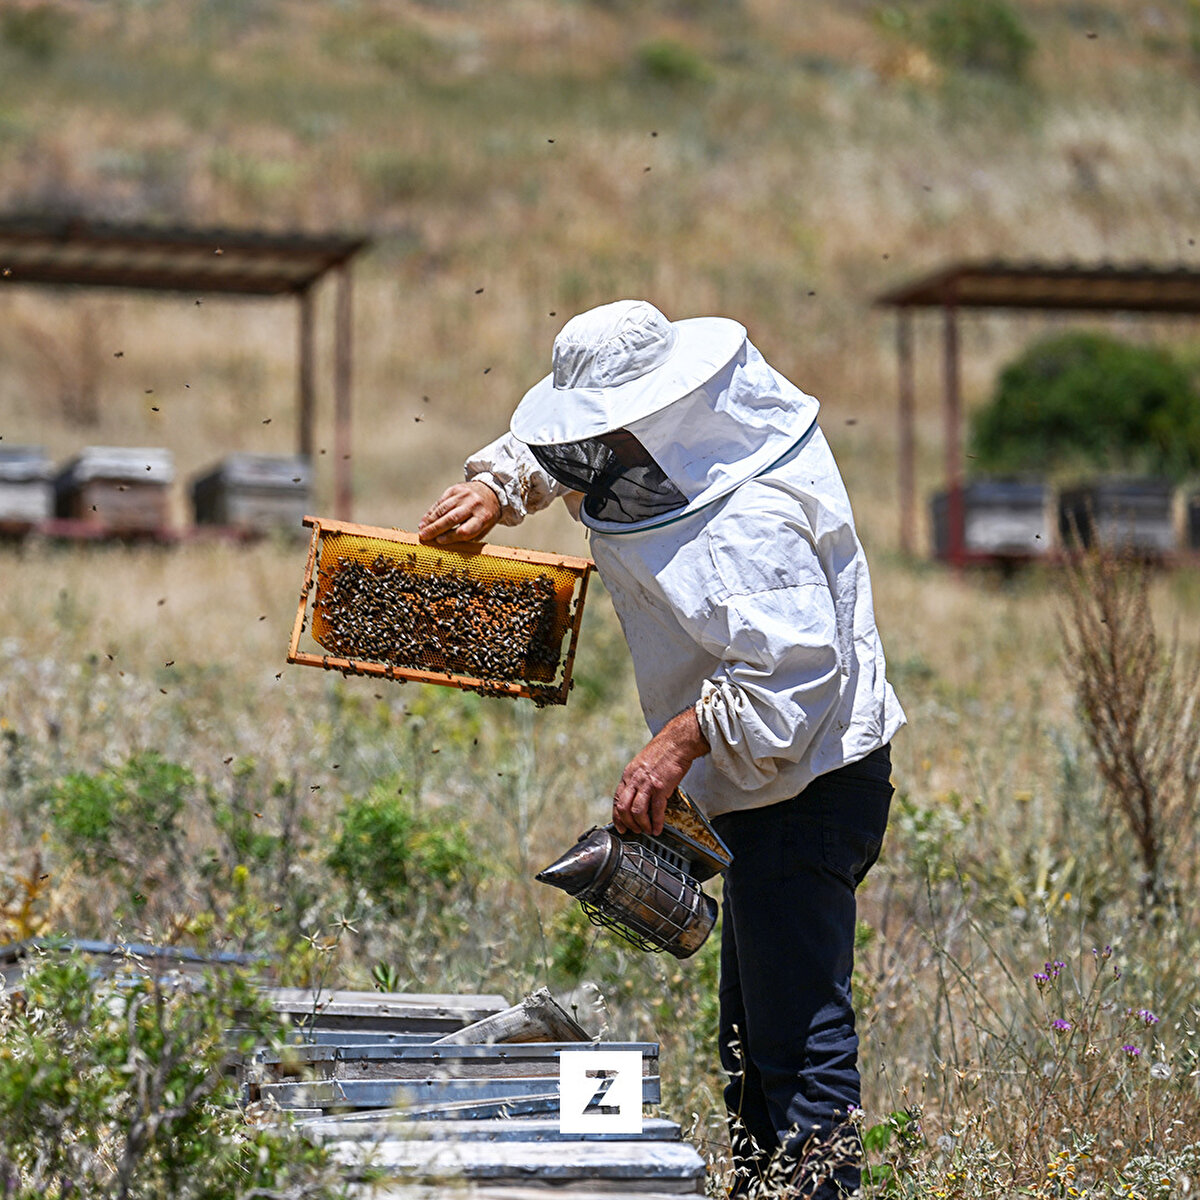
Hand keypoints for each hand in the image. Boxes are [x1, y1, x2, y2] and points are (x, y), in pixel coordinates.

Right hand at [419, 481, 501, 543]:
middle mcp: (473, 505)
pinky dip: (431, 512)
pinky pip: (440, 501)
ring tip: (422, 529)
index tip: (439, 541)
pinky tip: (425, 520)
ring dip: (430, 520)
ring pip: (443, 509)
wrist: (491, 491)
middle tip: (423, 537)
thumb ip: (467, 536)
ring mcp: (464, 495)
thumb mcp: (483, 528)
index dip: (450, 537)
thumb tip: (444, 544)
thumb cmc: (485, 516)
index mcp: (483, 518)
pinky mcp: (455, 489)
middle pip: (452, 518)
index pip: (464, 530)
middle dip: (435, 529)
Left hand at [613, 708, 709, 836]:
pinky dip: (657, 823)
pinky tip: (658, 828)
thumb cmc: (662, 751)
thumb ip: (637, 778)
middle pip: (623, 808)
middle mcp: (634, 780)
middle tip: (634, 831)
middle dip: (627, 824)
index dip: (617, 816)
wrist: (676, 742)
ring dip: (641, 825)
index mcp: (628, 774)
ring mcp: (647, 784)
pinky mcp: (661, 787)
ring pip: (637, 812)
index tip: (620, 826)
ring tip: (647, 830)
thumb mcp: (641, 763)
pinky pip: (656, 810)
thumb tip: (636, 792)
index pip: (617, 799)